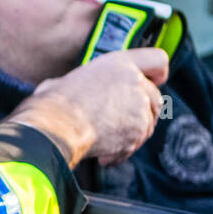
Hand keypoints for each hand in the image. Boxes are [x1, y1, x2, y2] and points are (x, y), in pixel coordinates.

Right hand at [5, 48, 168, 168]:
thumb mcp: (65, 80)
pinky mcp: (137, 134)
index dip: (158, 74)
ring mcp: (140, 110)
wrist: (57, 126)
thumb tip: (61, 89)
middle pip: (155, 98)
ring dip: (131, 133)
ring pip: (148, 125)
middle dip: (142, 111)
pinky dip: (120, 152)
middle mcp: (136, 83)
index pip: (158, 60)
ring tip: (105, 139)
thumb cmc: (54, 103)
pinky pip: (134, 146)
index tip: (154, 82)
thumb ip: (79, 83)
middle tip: (120, 121)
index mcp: (120, 63)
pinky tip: (101, 153)